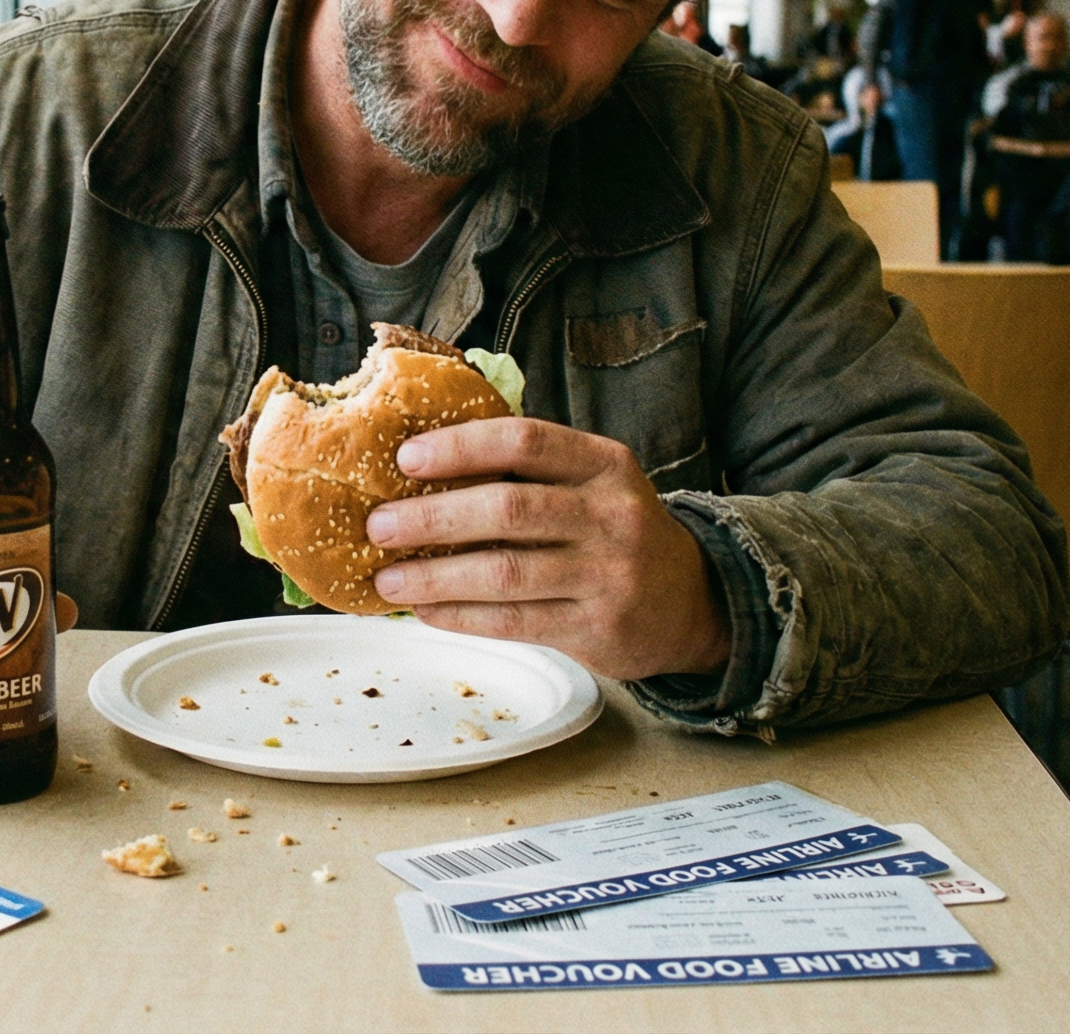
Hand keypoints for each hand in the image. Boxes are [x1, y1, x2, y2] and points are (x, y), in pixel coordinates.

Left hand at [363, 420, 729, 681]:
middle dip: (432, 517)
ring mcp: (608, 575)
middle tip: (379, 525)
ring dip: (436, 576)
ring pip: (506, 573)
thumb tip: (420, 469)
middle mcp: (611, 515)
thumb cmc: (613, 531)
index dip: (461, 447)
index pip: (525, 440)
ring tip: (388, 578)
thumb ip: (529, 470)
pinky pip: (515, 621)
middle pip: (508, 508)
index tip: (406, 458)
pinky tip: (426, 610)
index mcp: (605, 463)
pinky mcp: (598, 629)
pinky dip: (461, 616)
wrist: (690, 602)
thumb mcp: (593, 483)